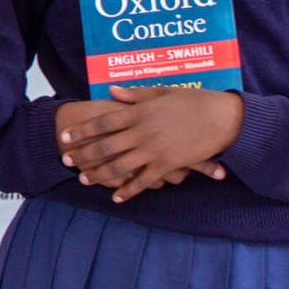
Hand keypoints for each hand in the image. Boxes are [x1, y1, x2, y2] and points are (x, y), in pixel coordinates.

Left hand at [58, 86, 241, 202]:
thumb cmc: (193, 101)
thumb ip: (135, 95)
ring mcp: (154, 150)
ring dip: (100, 173)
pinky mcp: (168, 165)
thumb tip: (112, 91)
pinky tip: (116, 197)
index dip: (82, 130)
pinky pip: (144, 180)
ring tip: (83, 178)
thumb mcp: (162, 92)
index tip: (65, 135)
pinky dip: (129, 190)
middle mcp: (142, 131)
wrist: (223, 119)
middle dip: (84, 153)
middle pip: (106, 145)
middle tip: (66, 159)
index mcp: (139, 112)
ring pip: (120, 165)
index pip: (102, 122)